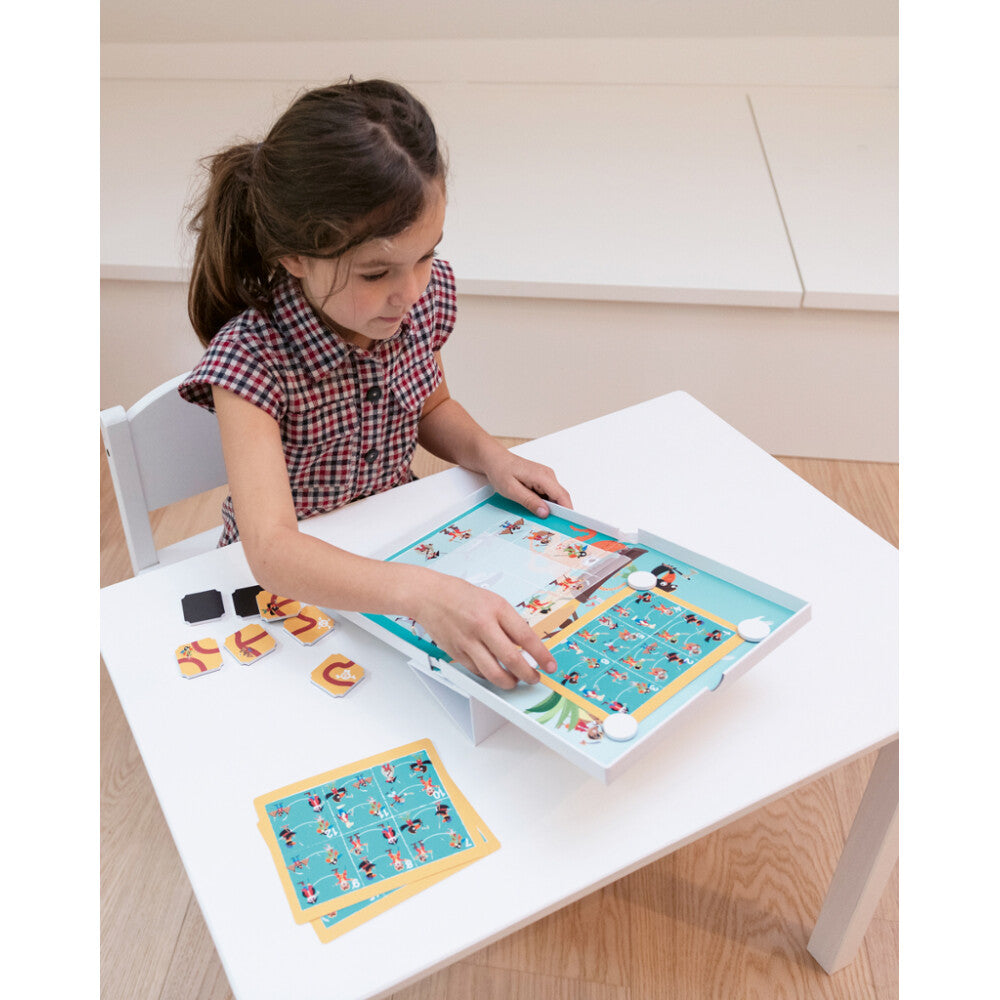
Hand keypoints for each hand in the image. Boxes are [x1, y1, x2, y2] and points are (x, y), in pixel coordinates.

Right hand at [411, 573, 556, 690]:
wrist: (429, 596)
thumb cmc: (461, 595)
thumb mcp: (493, 600)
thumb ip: (509, 622)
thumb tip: (527, 645)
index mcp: (496, 609)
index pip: (525, 637)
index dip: (541, 655)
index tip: (550, 665)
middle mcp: (482, 625)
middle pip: (511, 659)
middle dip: (528, 674)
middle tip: (535, 678)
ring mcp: (468, 641)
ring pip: (494, 673)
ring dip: (509, 682)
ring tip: (516, 681)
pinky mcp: (456, 653)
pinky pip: (478, 672)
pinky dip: (490, 676)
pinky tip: (495, 673)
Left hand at [482, 450, 572, 518]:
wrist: (495, 459)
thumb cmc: (501, 471)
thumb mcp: (512, 490)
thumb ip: (530, 501)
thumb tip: (545, 512)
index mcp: (543, 476)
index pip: (562, 496)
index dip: (567, 511)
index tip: (568, 524)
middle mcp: (548, 475)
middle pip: (561, 497)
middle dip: (560, 512)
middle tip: (554, 527)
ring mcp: (545, 477)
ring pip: (555, 497)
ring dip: (551, 508)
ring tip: (543, 520)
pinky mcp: (541, 480)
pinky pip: (548, 494)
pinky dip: (545, 503)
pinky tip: (537, 510)